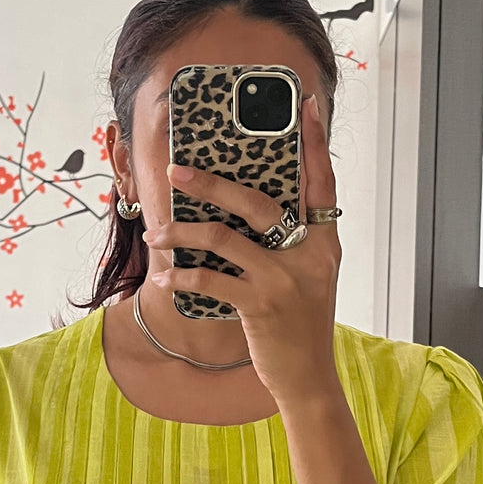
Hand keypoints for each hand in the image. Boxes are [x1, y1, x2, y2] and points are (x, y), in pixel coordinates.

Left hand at [142, 92, 341, 407]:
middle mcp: (309, 254)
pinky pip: (210, 280)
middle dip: (211, 183)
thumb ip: (291, 242)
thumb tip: (245, 208)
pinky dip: (181, 275)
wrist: (308, 379)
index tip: (305, 104)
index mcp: (325, 241)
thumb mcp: (309, 277)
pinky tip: (163, 276)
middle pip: (256, 201)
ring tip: (157, 231)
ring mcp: (285, 279)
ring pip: (224, 238)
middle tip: (177, 170)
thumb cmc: (300, 324)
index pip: (322, 181)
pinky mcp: (261, 306)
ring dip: (182, 231)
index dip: (315, 142)